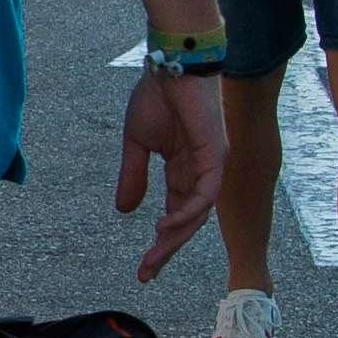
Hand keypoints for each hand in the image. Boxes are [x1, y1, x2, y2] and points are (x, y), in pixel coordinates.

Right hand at [113, 70, 222, 281]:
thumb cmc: (157, 96)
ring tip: (155, 251)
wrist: (173, 65)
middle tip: (146, 272)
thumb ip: (132, 176)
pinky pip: (205, 193)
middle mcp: (199, 173)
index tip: (142, 268)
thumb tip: (123, 211)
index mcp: (181, 171)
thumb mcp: (136, 143)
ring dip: (176, 235)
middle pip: (186, 222)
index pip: (174, 215)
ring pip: (198, 213)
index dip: (160, 243)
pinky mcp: (214, 155)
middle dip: (167, 249)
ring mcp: (209, 166)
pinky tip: (167, 224)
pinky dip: (188, 211)